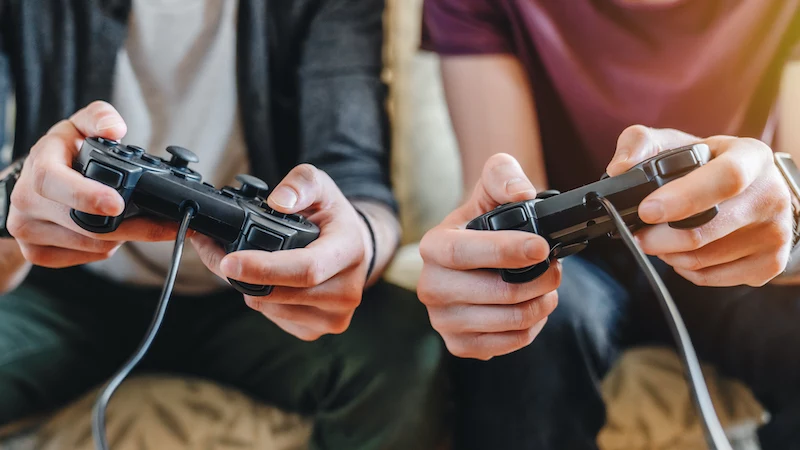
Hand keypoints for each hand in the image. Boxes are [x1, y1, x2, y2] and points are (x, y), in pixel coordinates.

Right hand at [7, 101, 186, 267]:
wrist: (36, 183)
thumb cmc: (64, 153)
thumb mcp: (80, 126)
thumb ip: (100, 118)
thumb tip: (115, 128)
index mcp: (38, 164)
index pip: (53, 181)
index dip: (86, 195)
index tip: (118, 203)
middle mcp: (26, 199)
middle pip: (84, 225)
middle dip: (132, 226)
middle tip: (167, 223)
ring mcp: (27, 229)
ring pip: (91, 245)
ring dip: (123, 237)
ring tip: (134, 220)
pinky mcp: (35, 253)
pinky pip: (85, 258)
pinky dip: (107, 249)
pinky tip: (112, 234)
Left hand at [191, 164, 371, 340]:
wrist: (353, 250)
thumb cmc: (333, 219)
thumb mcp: (321, 186)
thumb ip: (301, 183)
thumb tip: (279, 202)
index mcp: (350, 252)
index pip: (306, 268)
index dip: (265, 268)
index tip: (230, 260)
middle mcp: (347, 291)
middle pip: (283, 293)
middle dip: (242, 275)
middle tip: (217, 254)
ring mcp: (333, 316)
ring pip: (271, 308)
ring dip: (247, 288)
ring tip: (244, 264)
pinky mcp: (316, 330)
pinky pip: (273, 320)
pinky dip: (258, 301)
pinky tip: (262, 281)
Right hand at [417, 154, 559, 360]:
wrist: (476, 256)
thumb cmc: (485, 221)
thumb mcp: (491, 187)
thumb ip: (504, 176)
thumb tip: (521, 194)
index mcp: (433, 246)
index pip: (463, 252)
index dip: (505, 251)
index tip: (541, 247)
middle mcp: (430, 286)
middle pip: (494, 292)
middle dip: (538, 280)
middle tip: (556, 268)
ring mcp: (442, 320)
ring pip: (507, 321)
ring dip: (541, 303)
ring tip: (548, 286)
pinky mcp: (459, 345)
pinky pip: (507, 344)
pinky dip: (531, 327)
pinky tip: (533, 307)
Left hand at [607, 125, 793, 286]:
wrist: (752, 190)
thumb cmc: (707, 166)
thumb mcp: (677, 142)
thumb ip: (640, 143)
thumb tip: (619, 169)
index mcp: (752, 157)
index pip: (726, 179)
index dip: (683, 198)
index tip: (647, 211)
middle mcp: (771, 194)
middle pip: (706, 230)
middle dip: (658, 237)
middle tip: (638, 233)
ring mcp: (776, 232)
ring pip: (703, 259)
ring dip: (668, 254)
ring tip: (659, 239)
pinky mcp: (771, 263)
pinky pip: (711, 277)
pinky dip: (685, 268)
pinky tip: (681, 252)